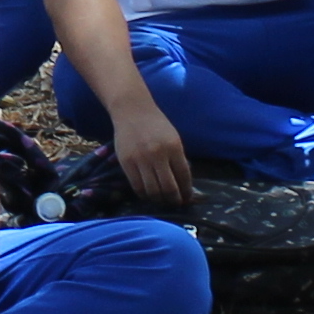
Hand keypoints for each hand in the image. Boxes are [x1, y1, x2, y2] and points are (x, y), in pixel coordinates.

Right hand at [107, 90, 194, 205]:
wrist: (132, 110)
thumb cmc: (156, 124)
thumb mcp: (173, 138)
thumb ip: (177, 158)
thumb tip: (183, 183)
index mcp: (174, 147)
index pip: (184, 175)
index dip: (187, 190)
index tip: (187, 198)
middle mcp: (158, 154)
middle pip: (169, 187)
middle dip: (174, 199)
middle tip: (175, 203)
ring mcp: (140, 159)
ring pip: (152, 190)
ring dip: (159, 200)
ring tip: (162, 201)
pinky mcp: (126, 162)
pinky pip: (136, 186)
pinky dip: (144, 194)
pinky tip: (148, 194)